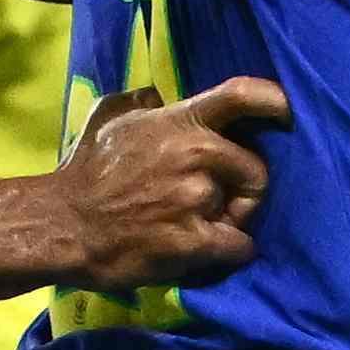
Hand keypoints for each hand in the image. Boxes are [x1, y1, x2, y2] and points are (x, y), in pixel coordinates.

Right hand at [56, 73, 289, 284]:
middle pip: (256, 170)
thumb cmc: (85, 171)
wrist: (62, 226)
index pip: (239, 95)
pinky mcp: (194, 240)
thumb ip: (144, 102)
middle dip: (245, 190)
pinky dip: (229, 254)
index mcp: (178, 122)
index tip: (287, 115)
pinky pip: (239, 247)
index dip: (274, 101)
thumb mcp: (109, 117)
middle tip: (218, 203)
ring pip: (246, 213)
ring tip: (197, 227)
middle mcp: (194, 154)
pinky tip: (205, 252)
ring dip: (230, 223)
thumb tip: (160, 95)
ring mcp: (195, 198)